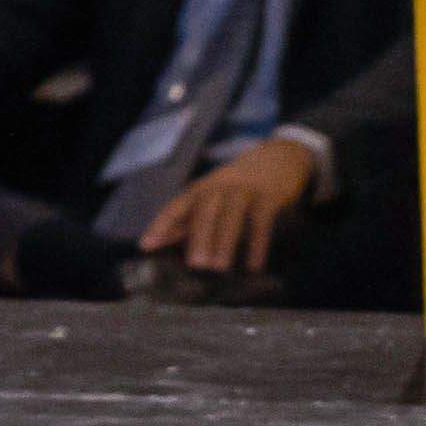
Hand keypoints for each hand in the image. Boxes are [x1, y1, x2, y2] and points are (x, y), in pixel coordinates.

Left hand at [142, 138, 322, 275]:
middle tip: (195, 265)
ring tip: (219, 267)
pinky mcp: (269, 196)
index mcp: (202, 189)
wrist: (278, 158)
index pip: (177, 206)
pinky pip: (261, 220)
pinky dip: (258, 243)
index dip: (161, 224)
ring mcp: (245, 190)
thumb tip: (157, 241)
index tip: (147, 245)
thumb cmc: (237, 185)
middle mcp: (220, 186)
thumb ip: (186, 219)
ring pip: (231, 215)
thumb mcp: (211, 197)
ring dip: (224, 241)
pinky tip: (254, 265)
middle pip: (205, 210)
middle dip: (198, 236)